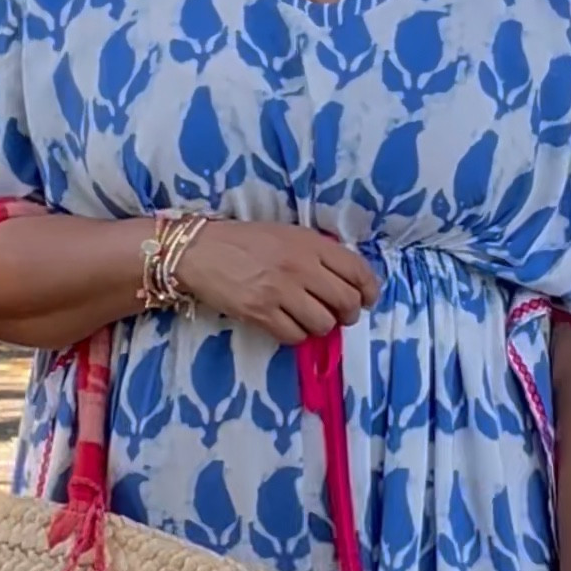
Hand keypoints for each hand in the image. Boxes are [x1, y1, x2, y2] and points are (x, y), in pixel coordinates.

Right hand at [177, 219, 378, 345]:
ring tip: (311, 320)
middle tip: (341, 316)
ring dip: (322, 327)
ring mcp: (280, 291)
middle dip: (349, 314)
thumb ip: (317, 252)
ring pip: (323, 323)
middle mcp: (300, 267)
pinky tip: (289, 325)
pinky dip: (297, 336)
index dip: (370, 290)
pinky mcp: (260, 313)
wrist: (200, 250)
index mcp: (310, 243)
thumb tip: (345, 279)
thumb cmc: (244, 240)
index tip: (368, 300)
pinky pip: (295, 336)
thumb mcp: (287, 234)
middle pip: (346, 302)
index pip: (357, 270)